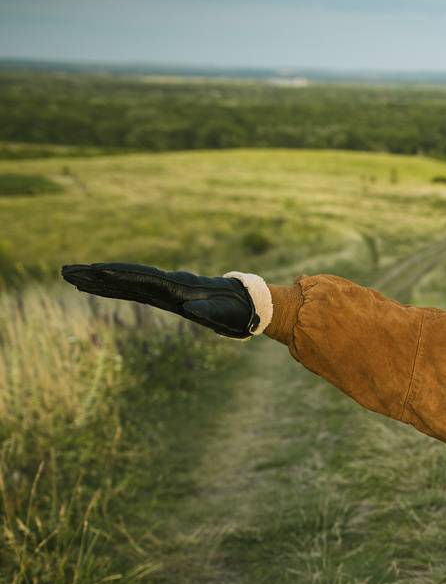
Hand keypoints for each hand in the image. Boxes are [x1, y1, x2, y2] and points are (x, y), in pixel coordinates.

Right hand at [61, 262, 257, 338]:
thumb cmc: (235, 310)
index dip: (119, 274)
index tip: (96, 269)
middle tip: (66, 271)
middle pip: (124, 276)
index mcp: (176, 287)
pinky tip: (92, 288)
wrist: (242, 303)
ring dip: (95, 280)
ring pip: (122, 283)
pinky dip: (109, 289)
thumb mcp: (226, 314)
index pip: (142, 278)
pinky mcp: (160, 296)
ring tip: (69, 276)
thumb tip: (195, 310)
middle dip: (95, 274)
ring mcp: (160, 290)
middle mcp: (163, 285)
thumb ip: (211, 312)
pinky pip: (129, 291)